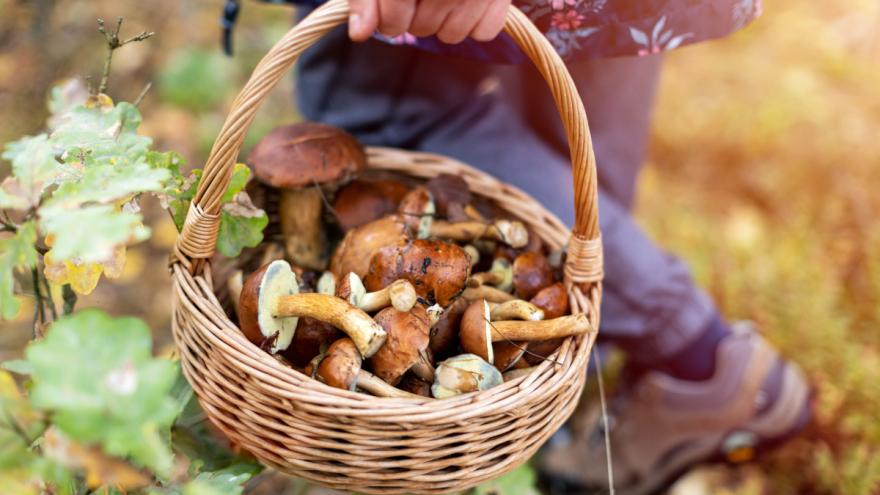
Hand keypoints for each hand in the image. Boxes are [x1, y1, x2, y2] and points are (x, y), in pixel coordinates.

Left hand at [348, 0, 510, 43]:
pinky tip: (466, 1)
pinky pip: (483, 32)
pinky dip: (474, 22)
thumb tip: (360, 33)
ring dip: (441, 22)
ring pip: (451, 35)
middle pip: (422, 28)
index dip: (387, 20)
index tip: (389, 12)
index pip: (395, 19)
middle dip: (414, 17)